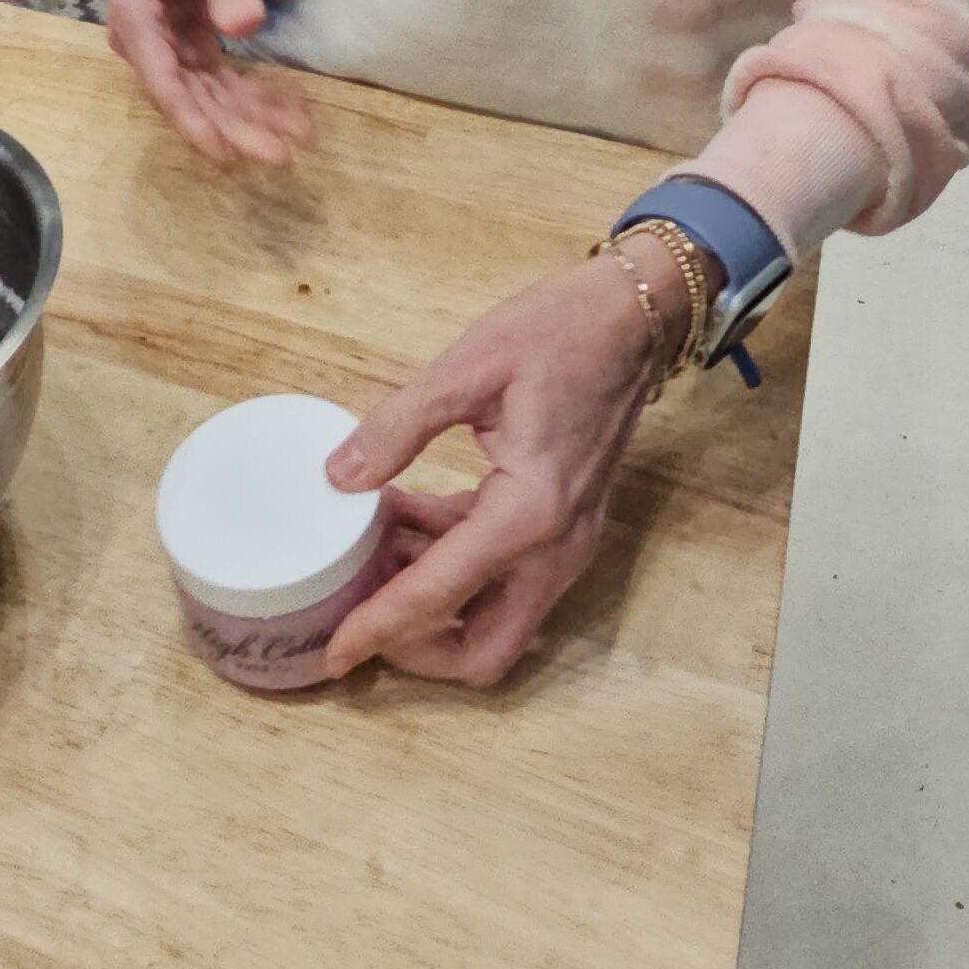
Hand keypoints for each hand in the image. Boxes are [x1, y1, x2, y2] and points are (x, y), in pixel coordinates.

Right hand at [104, 0, 310, 169]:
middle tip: (278, 153)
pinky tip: (285, 108)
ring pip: (207, 93)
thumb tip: (246, 27)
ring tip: (295, 136)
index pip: (163, 82)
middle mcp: (146, 42)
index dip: (192, 120)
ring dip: (248, 117)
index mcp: (135, 18)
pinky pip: (218, 77)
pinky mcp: (189, 42)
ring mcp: (168, 45)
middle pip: (190, 96)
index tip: (222, 151)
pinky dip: (250, 93)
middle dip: (234, 127)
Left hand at [318, 254, 691, 686]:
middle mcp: (556, 548)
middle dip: (418, 650)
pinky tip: (403, 521)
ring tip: (364, 555)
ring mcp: (567, 543)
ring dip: (432, 603)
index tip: (333, 653)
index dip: (379, 627)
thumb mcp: (469, 367)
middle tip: (355, 614)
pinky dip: (453, 564)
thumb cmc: (561, 331)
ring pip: (495, 618)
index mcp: (529, 513)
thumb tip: (339, 476)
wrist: (635, 315)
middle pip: (485, 649)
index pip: (440, 596)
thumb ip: (399, 426)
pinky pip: (504, 574)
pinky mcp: (563, 526)